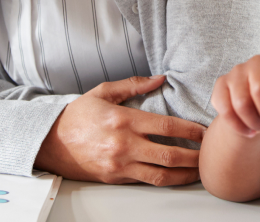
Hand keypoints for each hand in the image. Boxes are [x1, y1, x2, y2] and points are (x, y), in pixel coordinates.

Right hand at [35, 75, 206, 185]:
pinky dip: (164, 180)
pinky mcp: (115, 178)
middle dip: (193, 157)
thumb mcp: (103, 92)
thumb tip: (160, 79)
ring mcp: (119, 165)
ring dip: (184, 175)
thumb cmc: (78, 116)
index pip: (166, 126)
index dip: (190, 130)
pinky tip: (176, 176)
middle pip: (168, 154)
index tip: (204, 132)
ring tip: (199, 172)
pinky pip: (145, 181)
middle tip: (209, 155)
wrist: (51, 142)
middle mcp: (124, 145)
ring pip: (160, 175)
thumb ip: (134, 85)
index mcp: (123, 120)